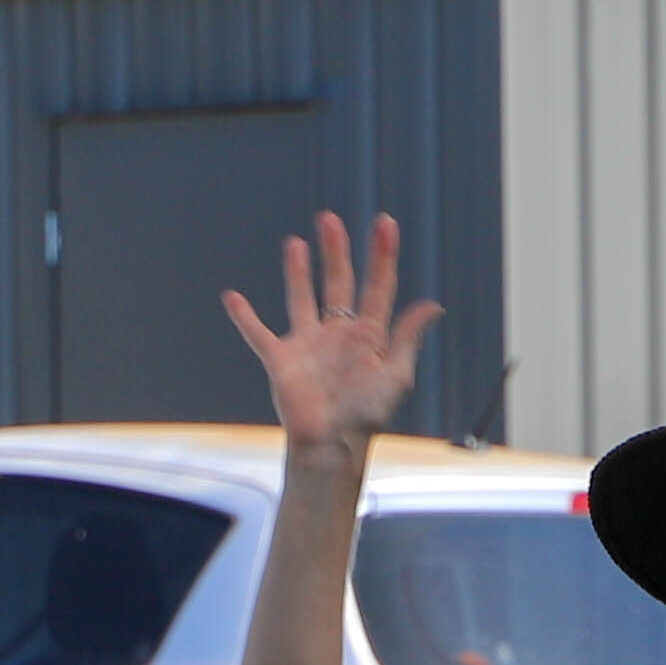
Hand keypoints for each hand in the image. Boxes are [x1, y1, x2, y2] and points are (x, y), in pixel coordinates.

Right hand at [223, 211, 442, 456]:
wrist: (331, 444)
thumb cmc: (367, 415)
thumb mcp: (396, 374)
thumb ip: (407, 337)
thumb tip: (433, 305)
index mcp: (368, 334)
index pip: (377, 286)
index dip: (382, 255)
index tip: (385, 224)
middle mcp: (338, 333)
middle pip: (338, 282)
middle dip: (336, 251)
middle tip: (330, 220)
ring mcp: (308, 344)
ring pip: (302, 298)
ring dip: (298, 272)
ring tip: (296, 243)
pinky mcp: (281, 360)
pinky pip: (258, 334)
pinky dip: (244, 317)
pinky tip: (232, 297)